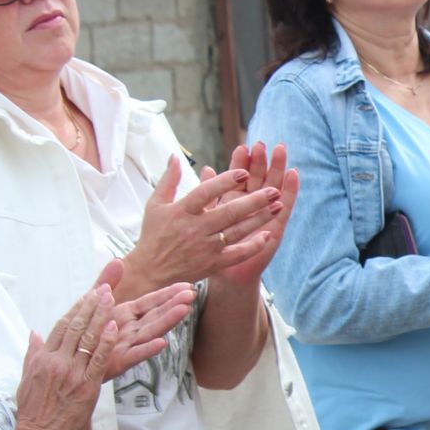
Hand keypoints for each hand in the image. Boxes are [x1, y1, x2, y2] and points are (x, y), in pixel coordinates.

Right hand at [12, 284, 122, 429]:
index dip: (77, 309)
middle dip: (91, 306)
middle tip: (104, 289)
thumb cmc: (34, 410)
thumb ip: (32, 353)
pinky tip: (116, 327)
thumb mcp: (27, 378)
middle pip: (75, 327)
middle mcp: (56, 362)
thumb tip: (34, 334)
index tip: (88, 294)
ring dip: (101, 316)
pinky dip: (107, 342)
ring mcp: (71, 373)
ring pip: (87, 339)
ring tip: (112, 298)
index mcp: (42, 358)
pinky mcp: (86, 385)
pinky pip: (98, 359)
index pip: (60, 326)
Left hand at [90, 258, 195, 380]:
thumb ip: (106, 282)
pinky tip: (162, 343)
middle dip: (174, 304)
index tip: (187, 286)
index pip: (152, 302)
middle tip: (191, 294)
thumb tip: (118, 260)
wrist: (67, 360)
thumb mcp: (93, 302)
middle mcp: (132, 329)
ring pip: (151, 331)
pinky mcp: (119, 361)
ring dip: (168, 322)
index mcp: (127, 314)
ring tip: (184, 310)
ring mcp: (128, 345)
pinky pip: (135, 354)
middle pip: (157, 315)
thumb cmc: (83, 332)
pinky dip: (148, 349)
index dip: (169, 294)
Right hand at [120, 155, 280, 293]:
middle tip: (274, 190)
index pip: (205, 193)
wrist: (151, 272)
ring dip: (259, 219)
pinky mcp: (213, 263)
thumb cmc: (154, 235)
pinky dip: (253, 246)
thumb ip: (168, 180)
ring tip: (278, 206)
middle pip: (228, 212)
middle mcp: (195, 229)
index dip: (224, 182)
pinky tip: (268, 235)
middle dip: (254, 201)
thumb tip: (175, 156)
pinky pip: (237, 254)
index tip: (244, 172)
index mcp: (181, 212)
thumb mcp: (155, 205)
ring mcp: (206, 247)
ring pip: (237, 231)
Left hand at [205, 142, 297, 288]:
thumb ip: (209, 194)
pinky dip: (291, 189)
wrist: (225, 276)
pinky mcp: (277, 226)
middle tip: (262, 144)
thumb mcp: (206, 218)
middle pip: (258, 178)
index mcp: (234, 202)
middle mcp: (252, 206)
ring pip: (273, 186)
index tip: (241, 147)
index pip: (239, 178)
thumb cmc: (213, 249)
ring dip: (278, 168)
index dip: (241, 162)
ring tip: (280, 151)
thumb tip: (205, 169)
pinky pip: (286, 205)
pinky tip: (293, 174)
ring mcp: (267, 215)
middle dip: (260, 161)